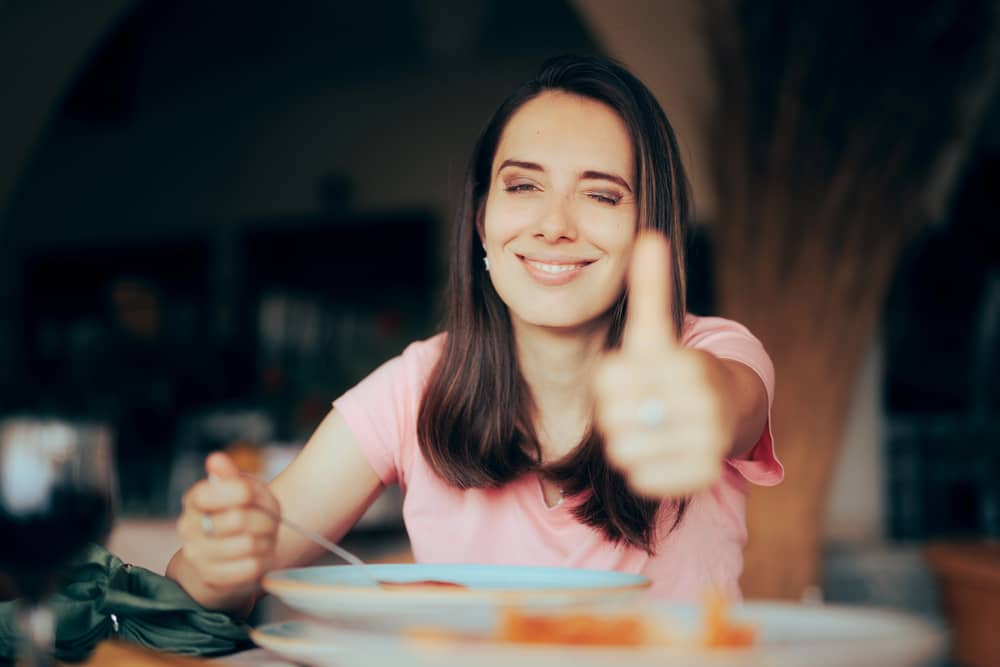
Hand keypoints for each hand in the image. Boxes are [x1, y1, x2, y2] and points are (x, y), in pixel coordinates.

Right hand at [176, 452, 280, 592]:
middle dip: (265, 520)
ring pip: (248, 544)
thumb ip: (231, 476)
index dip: (242, 492)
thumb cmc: (237, 519)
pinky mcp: (214, 580)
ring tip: (264, 540)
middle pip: (238, 519)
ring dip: (267, 542)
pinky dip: (264, 561)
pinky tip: (259, 557)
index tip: (252, 496)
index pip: (212, 492)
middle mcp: (189, 529)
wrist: (224, 562)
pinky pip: (251, 568)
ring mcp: (198, 557)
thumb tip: (216, 459)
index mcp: (194, 501)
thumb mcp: (240, 492)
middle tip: (270, 522)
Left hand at [593, 232, 736, 496]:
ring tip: (648, 429)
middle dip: (615, 414)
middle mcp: (701, 404)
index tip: (631, 377)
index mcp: (684, 365)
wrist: (724, 409)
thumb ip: (649, 288)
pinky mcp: (702, 477)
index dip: (609, 381)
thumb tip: (648, 235)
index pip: (606, 380)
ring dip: (626, 443)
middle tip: (637, 407)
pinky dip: (641, 469)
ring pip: (623, 452)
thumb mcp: (657, 330)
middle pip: (612, 420)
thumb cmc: (675, 369)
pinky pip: (642, 480)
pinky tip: (658, 452)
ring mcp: (706, 443)